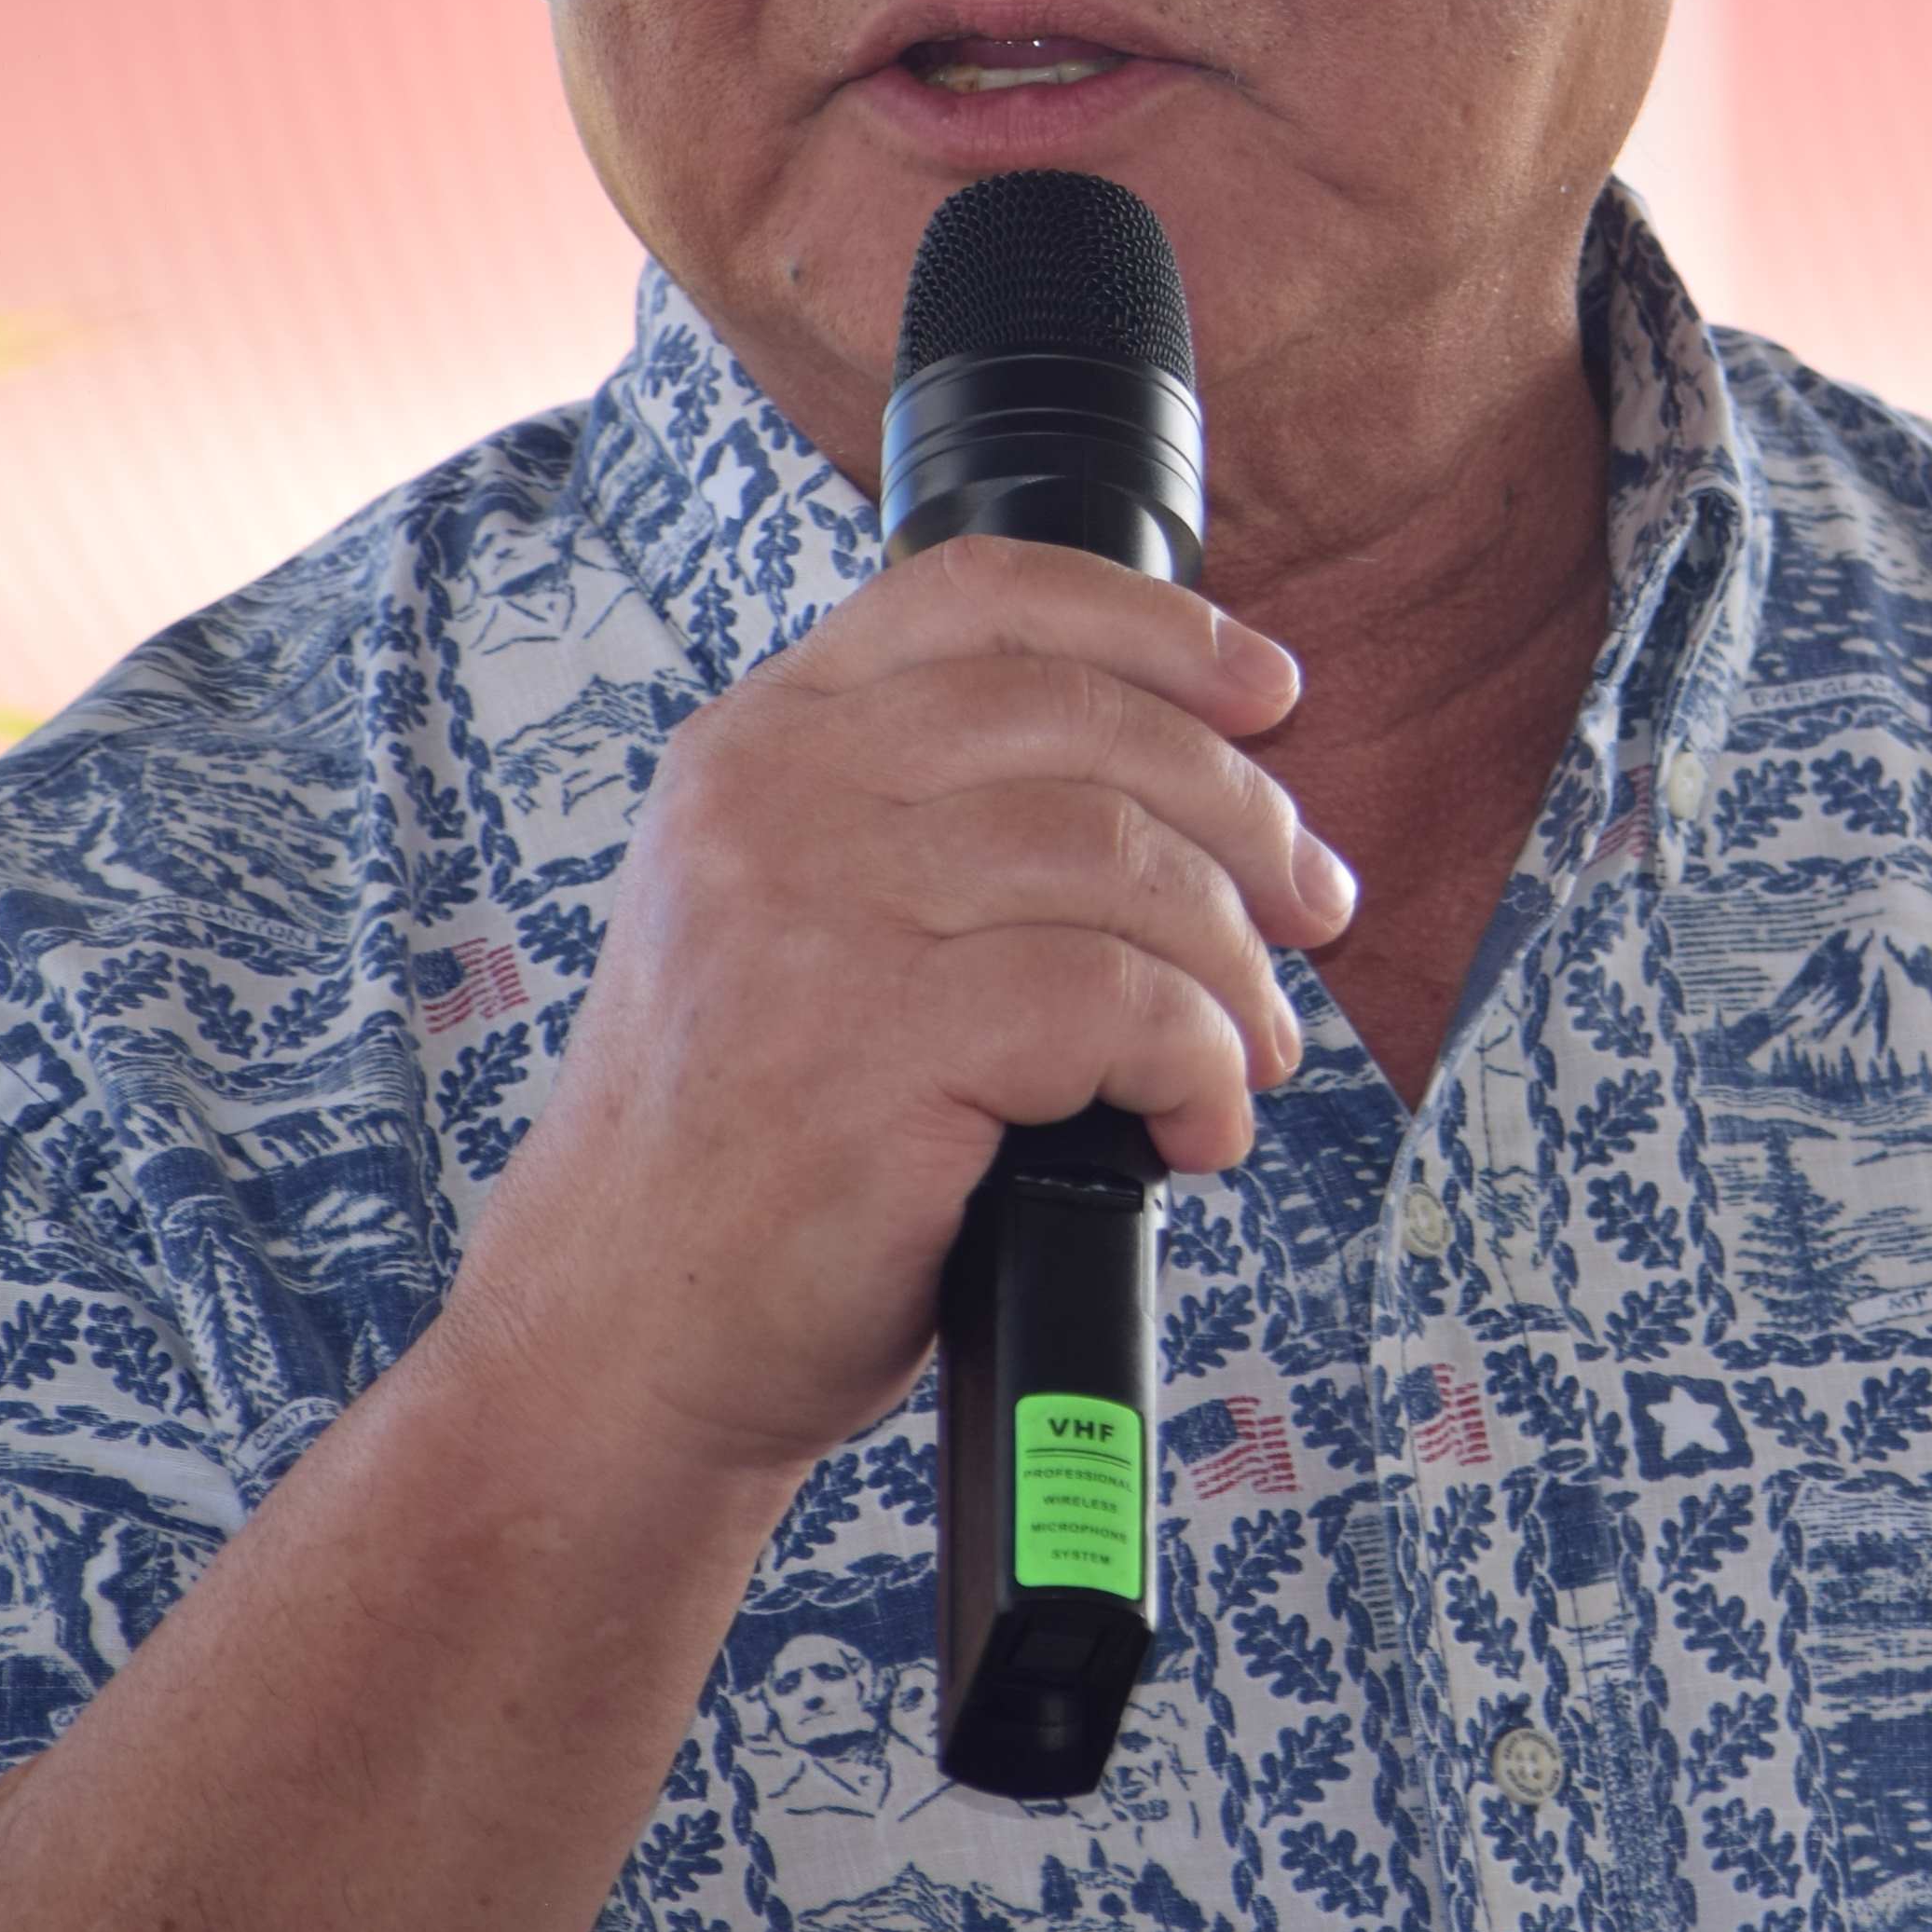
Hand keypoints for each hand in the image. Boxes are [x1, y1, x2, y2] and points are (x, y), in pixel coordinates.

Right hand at [441, 535, 1352, 1482]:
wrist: (620, 1338)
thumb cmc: (749, 1145)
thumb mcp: (799, 920)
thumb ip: (938, 823)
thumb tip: (1205, 780)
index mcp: (760, 745)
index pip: (981, 594)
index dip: (1158, 626)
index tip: (1270, 692)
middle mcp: (771, 804)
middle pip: (1089, 725)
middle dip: (1246, 816)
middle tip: (1312, 908)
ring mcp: (808, 922)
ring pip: (1122, 862)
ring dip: (1231, 964)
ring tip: (1248, 1048)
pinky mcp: (867, 1053)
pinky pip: (1116, 1005)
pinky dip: (1197, 1064)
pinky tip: (1193, 1127)